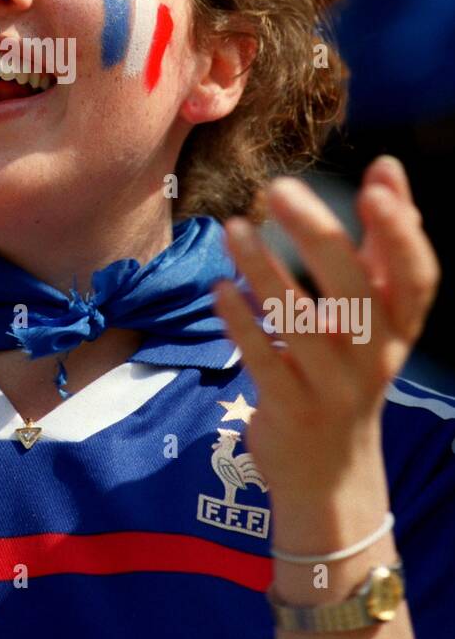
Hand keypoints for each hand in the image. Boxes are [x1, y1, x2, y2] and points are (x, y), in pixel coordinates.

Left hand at [213, 155, 440, 503]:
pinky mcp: (291, 409)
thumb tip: (389, 165)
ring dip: (263, 270)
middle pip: (355, 290)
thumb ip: (382, 241)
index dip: (403, 233)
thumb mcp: (377, 313)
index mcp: (400, 326)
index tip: (378, 185)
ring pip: (301, 323)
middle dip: (319, 235)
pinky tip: (219, 287)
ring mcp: (333, 387)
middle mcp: (374, 356)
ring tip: (233, 228)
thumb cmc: (351, 367)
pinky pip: (264, 360)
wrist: (330, 473)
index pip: (418, 277)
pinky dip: (241, 321)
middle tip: (279, 187)